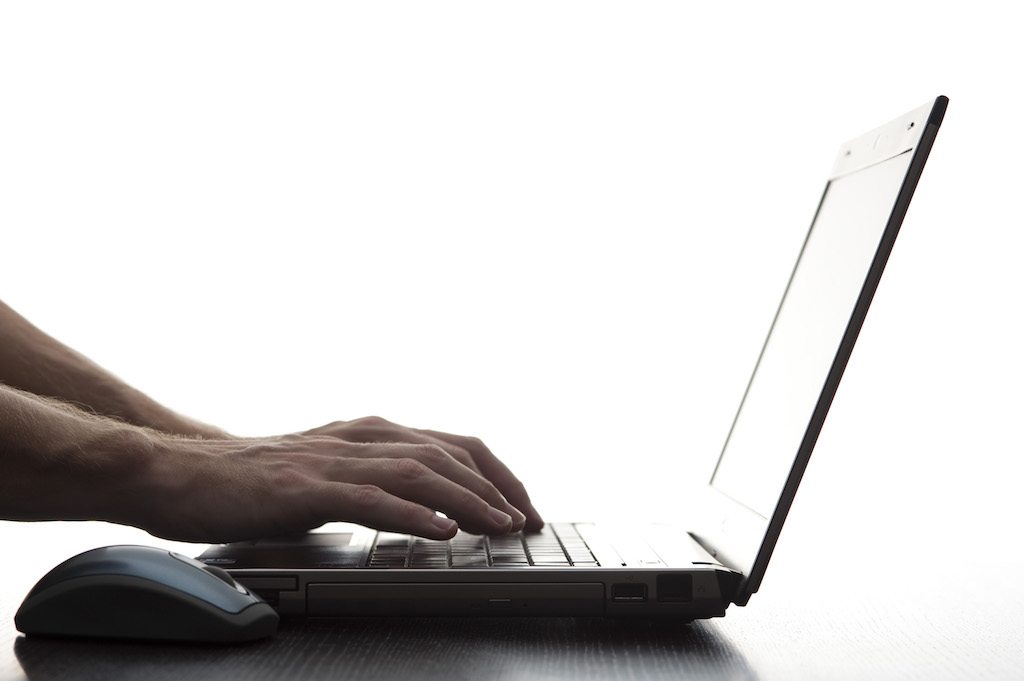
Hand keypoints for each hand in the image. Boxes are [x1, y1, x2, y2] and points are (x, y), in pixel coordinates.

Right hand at [134, 418, 542, 543]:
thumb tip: (428, 510)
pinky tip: (441, 529)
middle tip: (527, 521)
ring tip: (500, 525)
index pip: (453, 444)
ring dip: (468, 499)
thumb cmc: (257, 479)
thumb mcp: (332, 473)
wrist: (184, 472)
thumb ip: (376, 481)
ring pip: (419, 471)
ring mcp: (335, 459)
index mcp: (372, 432)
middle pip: (449, 453)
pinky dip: (412, 512)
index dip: (496, 474)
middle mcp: (361, 437)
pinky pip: (370, 496)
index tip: (522, 505)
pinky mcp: (306, 486)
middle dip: (498, 488)